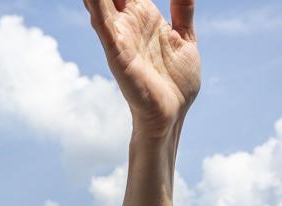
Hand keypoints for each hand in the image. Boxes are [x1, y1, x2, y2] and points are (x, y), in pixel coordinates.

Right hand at [85, 0, 200, 136]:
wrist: (172, 117)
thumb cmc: (176, 84)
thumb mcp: (186, 38)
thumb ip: (184, 10)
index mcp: (144, 15)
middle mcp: (128, 22)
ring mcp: (120, 37)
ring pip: (100, 0)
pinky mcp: (117, 54)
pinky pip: (103, 25)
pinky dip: (95, 5)